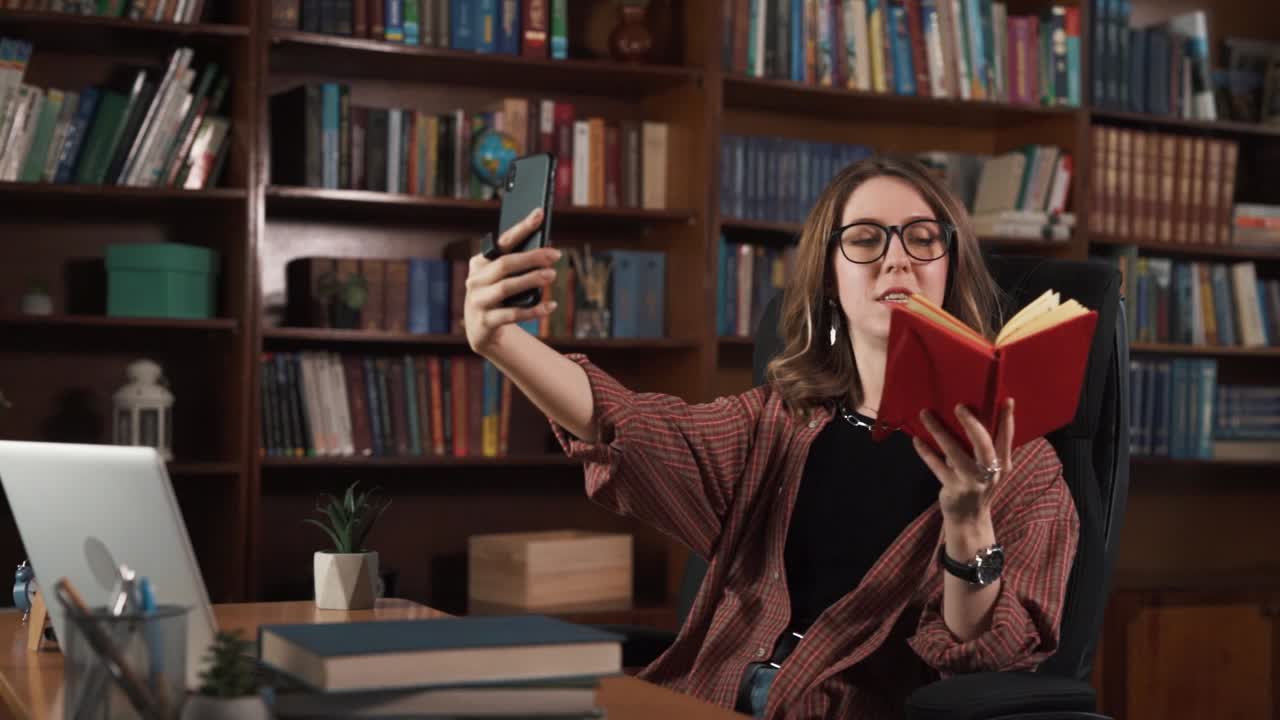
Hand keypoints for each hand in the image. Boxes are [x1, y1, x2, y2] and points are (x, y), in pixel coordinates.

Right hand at [464, 207, 559, 354]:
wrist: (481, 331)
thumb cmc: (498, 296)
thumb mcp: (503, 278)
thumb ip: (518, 265)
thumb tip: (547, 250)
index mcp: (480, 263)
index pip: (503, 241)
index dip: (522, 228)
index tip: (540, 213)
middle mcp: (475, 280)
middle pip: (505, 264)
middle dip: (531, 257)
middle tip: (555, 254)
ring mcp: (478, 301)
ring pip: (506, 288)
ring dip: (530, 280)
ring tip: (552, 275)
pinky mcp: (485, 322)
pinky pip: (512, 315)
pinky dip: (533, 310)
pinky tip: (551, 305)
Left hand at [912, 398, 1014, 524]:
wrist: (969, 520)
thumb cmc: (978, 485)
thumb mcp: (989, 469)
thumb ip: (984, 449)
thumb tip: (970, 416)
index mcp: (1002, 464)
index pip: (1006, 438)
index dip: (1007, 419)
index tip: (1007, 400)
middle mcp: (990, 472)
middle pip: (983, 444)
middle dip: (971, 423)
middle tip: (959, 406)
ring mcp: (971, 482)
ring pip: (954, 452)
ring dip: (938, 431)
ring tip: (925, 414)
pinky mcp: (953, 489)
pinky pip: (937, 466)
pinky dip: (926, 452)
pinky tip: (917, 440)